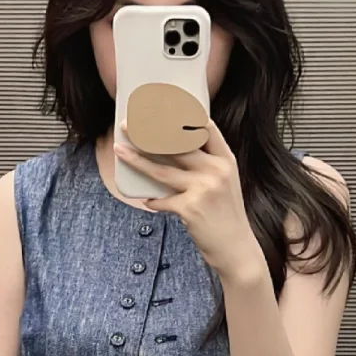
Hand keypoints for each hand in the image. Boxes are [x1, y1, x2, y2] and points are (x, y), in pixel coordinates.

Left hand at [115, 119, 265, 285]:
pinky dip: (153, 201)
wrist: (236, 249)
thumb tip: (172, 153)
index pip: (204, 127)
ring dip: (137, 160)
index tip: (160, 106)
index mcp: (225, 160)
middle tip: (127, 124)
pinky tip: (147, 200)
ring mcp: (203, 189)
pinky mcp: (190, 209)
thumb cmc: (227, 217)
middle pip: (176, 145)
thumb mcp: (225, 184)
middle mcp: (215, 170)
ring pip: (162, 170)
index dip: (181, 114)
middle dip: (148, 132)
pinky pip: (162, 200)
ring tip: (119, 150)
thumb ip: (205, 166)